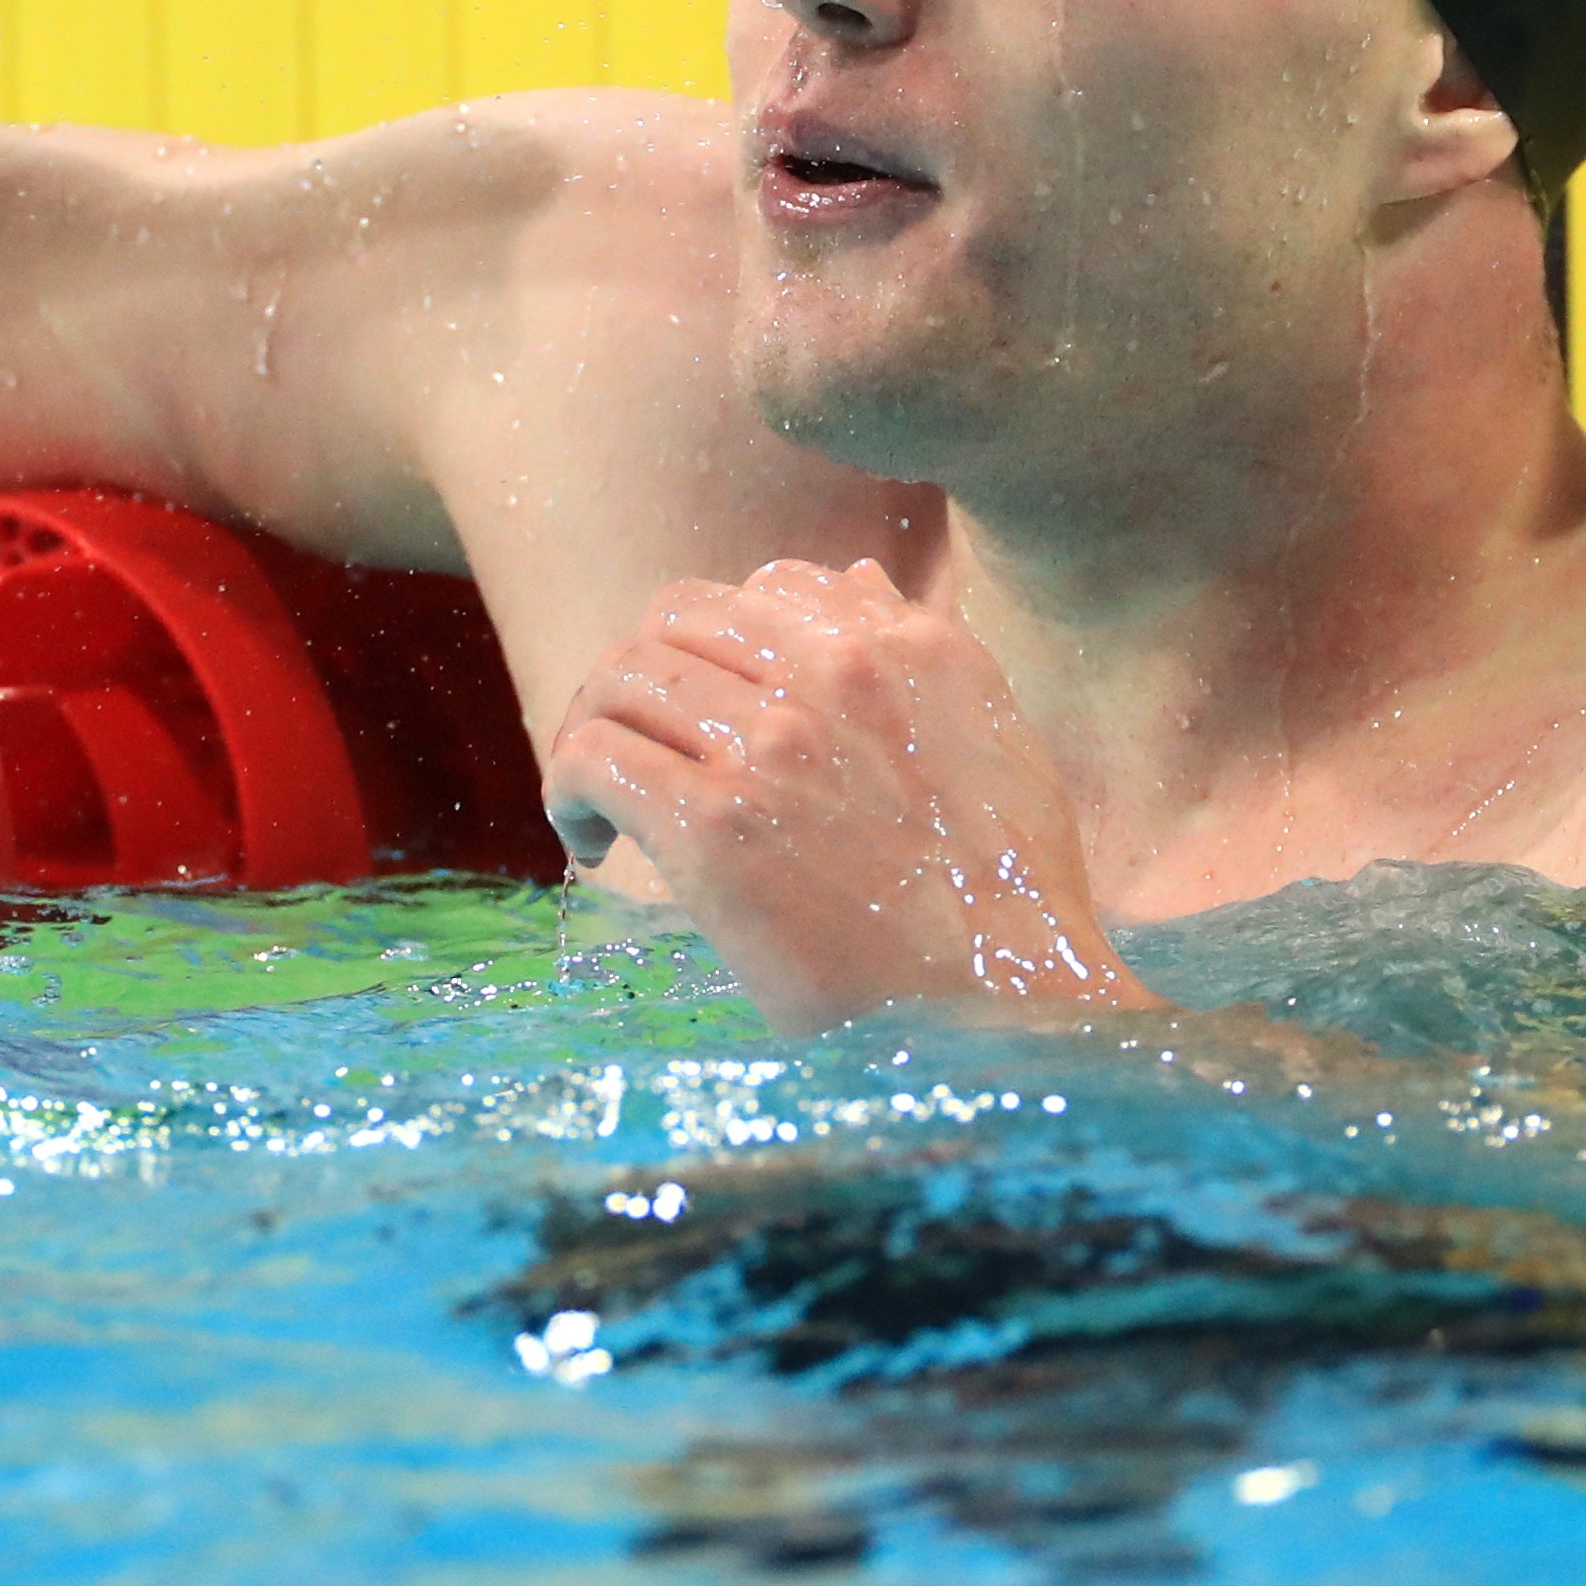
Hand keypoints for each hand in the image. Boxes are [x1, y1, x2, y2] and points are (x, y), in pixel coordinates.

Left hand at [545, 561, 1153, 1036]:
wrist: (1010, 1005)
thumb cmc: (1014, 897)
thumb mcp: (996, 741)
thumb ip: (924, 658)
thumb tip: (853, 580)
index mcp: (907, 646)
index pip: (767, 587)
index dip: (716, 643)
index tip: (709, 706)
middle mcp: (836, 671)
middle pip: (677, 621)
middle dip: (644, 679)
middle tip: (642, 751)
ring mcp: (771, 742)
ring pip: (623, 677)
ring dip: (597, 730)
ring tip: (610, 801)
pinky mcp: (713, 825)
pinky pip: (593, 758)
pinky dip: (570, 792)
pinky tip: (598, 842)